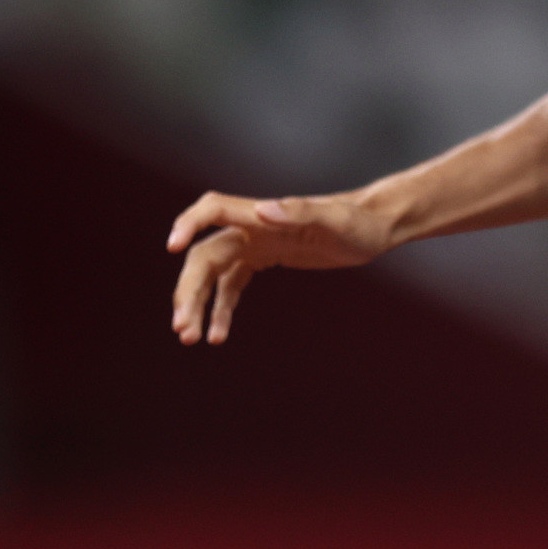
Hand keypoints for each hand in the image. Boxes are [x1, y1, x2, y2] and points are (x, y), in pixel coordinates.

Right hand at [165, 191, 395, 344]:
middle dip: (189, 292)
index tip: (172, 247)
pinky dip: (222, 309)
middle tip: (182, 329)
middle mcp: (251, 228)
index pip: (213, 210)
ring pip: (213, 276)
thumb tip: (264, 210)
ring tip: (192, 338)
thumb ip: (301, 212)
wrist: (375, 227)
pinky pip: (232, 285)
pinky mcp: (265, 259)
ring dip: (200, 305)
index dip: (189, 223)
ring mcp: (256, 244)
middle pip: (204, 257)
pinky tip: (218, 335)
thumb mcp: (336, 219)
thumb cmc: (359, 221)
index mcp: (262, 215)